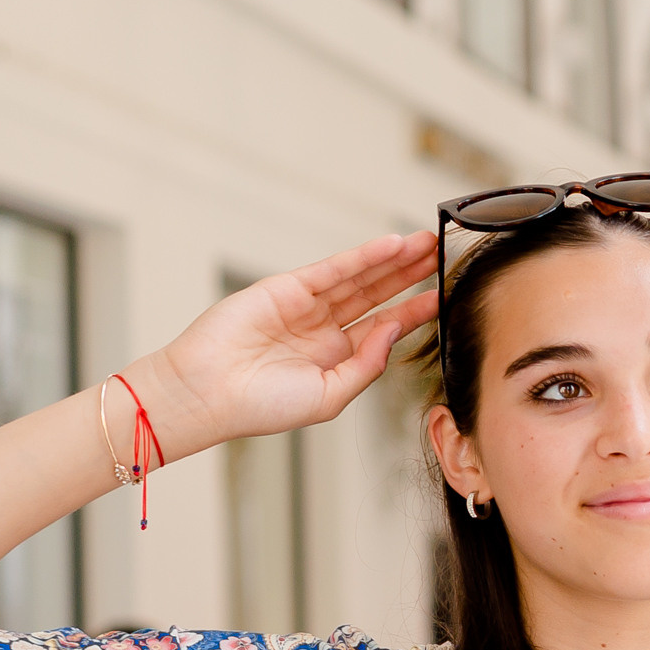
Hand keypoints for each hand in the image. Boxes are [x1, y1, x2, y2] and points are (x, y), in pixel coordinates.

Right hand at [136, 231, 440, 452]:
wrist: (208, 394)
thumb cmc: (261, 406)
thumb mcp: (329, 396)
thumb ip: (365, 365)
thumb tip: (391, 330)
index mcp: (334, 359)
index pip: (382, 328)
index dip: (413, 311)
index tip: (441, 297)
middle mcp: (322, 329)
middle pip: (376, 295)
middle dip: (408, 276)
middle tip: (440, 255)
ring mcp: (305, 306)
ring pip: (359, 277)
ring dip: (392, 260)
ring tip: (425, 244)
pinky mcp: (286, 288)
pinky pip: (333, 269)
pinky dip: (362, 256)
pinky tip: (390, 246)